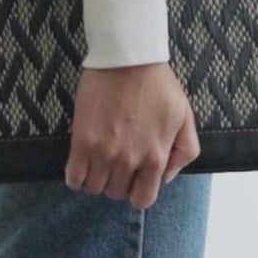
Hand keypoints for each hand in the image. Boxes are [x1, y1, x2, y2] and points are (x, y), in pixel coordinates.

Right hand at [65, 62, 201, 210]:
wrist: (127, 58)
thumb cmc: (157, 83)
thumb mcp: (184, 116)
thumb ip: (184, 151)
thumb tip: (167, 177)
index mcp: (156, 158)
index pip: (143, 199)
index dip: (137, 191)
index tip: (132, 178)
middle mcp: (130, 161)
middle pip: (116, 193)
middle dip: (116, 182)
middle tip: (114, 162)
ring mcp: (104, 153)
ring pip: (94, 188)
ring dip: (95, 179)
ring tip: (97, 160)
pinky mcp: (82, 142)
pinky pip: (73, 178)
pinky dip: (75, 177)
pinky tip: (80, 162)